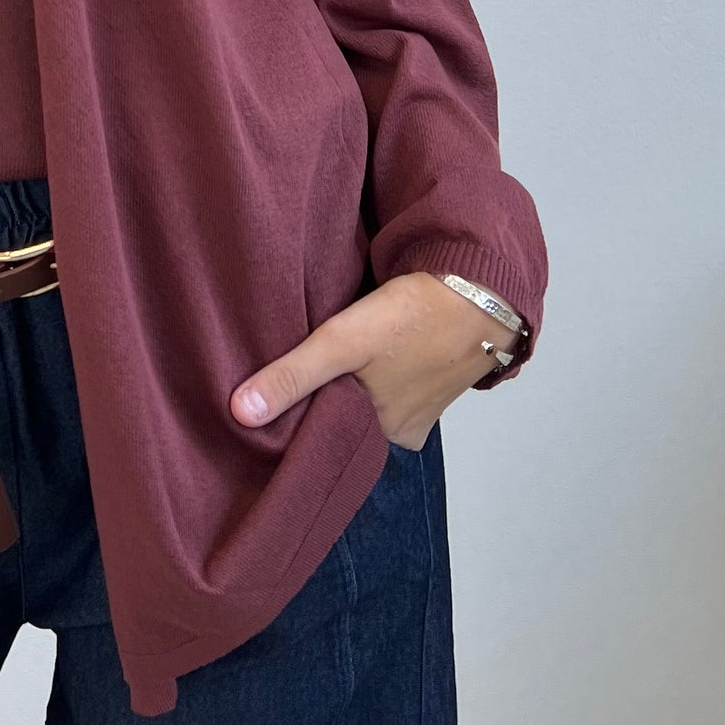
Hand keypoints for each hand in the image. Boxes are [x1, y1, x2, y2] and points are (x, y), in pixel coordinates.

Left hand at [228, 272, 511, 451]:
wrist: (484, 288)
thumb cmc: (415, 317)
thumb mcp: (345, 343)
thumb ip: (293, 375)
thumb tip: (240, 414)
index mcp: (388, 432)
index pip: (331, 436)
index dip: (302, 419)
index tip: (270, 407)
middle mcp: (405, 427)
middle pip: (350, 417)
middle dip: (324, 398)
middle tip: (289, 374)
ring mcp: (424, 401)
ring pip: (371, 396)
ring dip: (352, 379)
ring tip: (320, 358)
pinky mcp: (434, 372)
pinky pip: (393, 377)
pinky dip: (377, 365)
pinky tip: (362, 347)